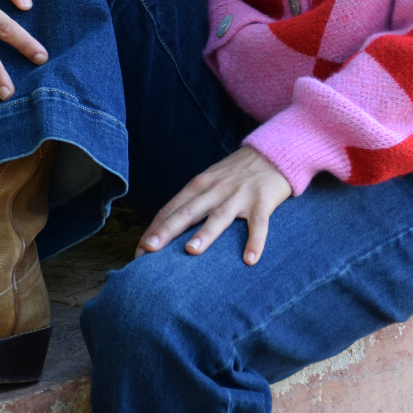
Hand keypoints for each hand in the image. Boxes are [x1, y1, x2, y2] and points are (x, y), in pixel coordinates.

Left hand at [136, 147, 291, 265]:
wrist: (272, 153)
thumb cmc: (235, 173)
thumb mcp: (210, 180)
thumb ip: (192, 201)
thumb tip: (166, 228)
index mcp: (199, 184)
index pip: (171, 208)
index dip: (155, 229)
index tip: (140, 250)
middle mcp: (216, 189)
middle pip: (188, 211)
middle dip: (167, 230)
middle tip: (150, 249)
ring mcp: (239, 195)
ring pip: (219, 216)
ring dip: (205, 233)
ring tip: (191, 251)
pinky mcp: (262, 201)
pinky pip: (258, 224)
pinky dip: (254, 241)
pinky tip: (250, 259)